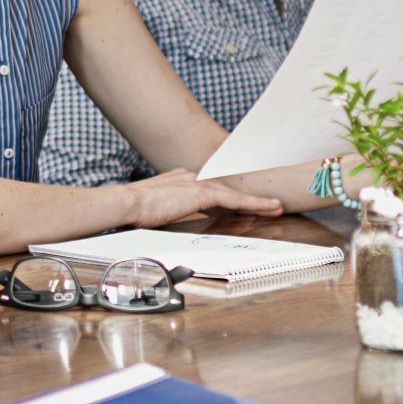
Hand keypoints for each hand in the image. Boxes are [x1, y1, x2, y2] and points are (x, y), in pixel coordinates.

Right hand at [131, 168, 283, 227]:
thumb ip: (175, 215)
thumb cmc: (135, 212)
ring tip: (276, 208)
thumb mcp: (159, 213)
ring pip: (233, 193)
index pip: (210, 191)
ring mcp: (195, 183)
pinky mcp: (200, 192)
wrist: (126, 204)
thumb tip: (187, 225)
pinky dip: (253, 203)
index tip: (241, 207)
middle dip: (246, 200)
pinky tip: (267, 208)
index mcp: (179, 181)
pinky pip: (234, 199)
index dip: (229, 200)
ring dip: (256, 202)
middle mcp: (189, 178)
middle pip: (225, 190)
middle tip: (267, 206)